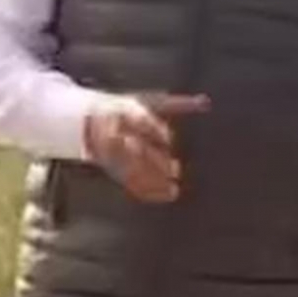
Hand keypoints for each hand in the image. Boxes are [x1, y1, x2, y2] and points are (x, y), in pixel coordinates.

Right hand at [84, 93, 210, 202]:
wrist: (92, 122)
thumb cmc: (131, 110)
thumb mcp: (152, 102)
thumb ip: (179, 103)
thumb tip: (206, 102)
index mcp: (123, 111)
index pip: (137, 119)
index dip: (153, 129)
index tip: (169, 138)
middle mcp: (115, 133)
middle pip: (134, 148)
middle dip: (155, 160)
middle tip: (175, 169)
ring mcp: (112, 155)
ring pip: (132, 170)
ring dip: (153, 180)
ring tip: (174, 187)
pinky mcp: (114, 170)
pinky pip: (130, 184)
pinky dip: (149, 192)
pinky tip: (167, 194)